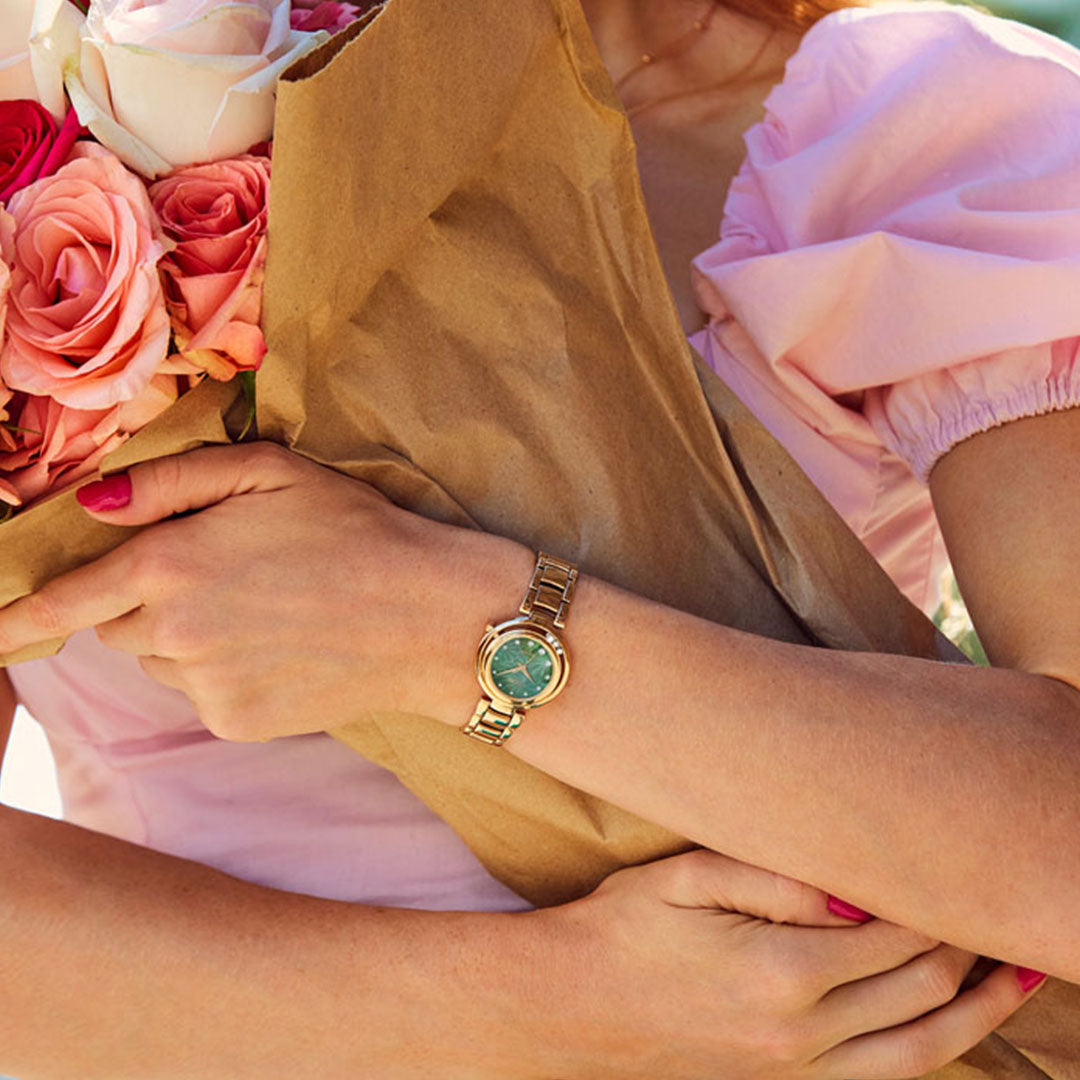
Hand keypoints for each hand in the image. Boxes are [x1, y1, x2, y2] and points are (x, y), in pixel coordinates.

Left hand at [0, 443, 529, 738]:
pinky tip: (280, 647)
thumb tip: (94, 505)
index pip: (66, 598)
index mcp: (173, 564)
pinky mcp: (237, 724)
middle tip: (219, 576)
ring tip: (263, 611)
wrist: (432, 618)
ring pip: (159, 663)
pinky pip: (200, 696)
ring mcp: (205, 687)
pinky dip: (222, 674)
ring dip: (185, 639)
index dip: (18, 614)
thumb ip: (171, 483)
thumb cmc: (358, 531)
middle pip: (116, 628)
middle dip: (145, 604)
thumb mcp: (271, 474)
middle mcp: (175, 634)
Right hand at [537, 849, 1038, 1079]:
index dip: (938, 901)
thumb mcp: (686, 879)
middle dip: (967, 945)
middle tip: (993, 901)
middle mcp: (802, 1035)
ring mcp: (796, 1070)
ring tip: (1020, 978)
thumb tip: (859, 893)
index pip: (896, 934)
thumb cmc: (622, 927)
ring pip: (921, 1048)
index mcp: (783, 974)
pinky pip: (885, 1076)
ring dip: (978, 1011)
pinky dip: (932, 1049)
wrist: (571, 1007)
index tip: (960, 863)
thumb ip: (776, 881)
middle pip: (921, 988)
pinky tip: (950, 1024)